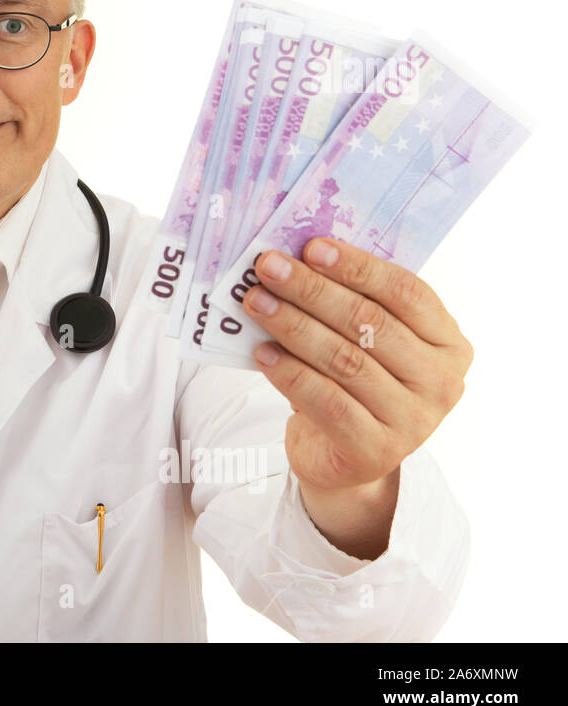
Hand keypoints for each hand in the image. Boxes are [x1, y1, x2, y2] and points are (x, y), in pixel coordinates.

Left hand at [243, 237, 472, 496]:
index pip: (406, 293)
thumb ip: (352, 302)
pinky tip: (263, 352)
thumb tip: (299, 256)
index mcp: (449, 343)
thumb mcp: (367, 342)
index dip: (357, 267)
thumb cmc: (356, 385)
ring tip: (256, 303)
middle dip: (312, 290)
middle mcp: (440, 382)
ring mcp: (413, 421)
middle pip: (370, 322)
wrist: (347, 458)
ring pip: (344, 360)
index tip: (311, 247)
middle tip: (268, 268)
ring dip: (293, 325)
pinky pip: (325, 401)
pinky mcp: (375, 450)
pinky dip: (290, 373)